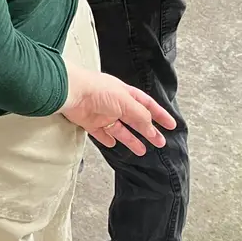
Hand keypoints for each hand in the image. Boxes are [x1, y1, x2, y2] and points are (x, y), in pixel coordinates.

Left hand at [60, 63, 176, 155]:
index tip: (171, 125)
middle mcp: (114, 103)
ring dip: (132, 140)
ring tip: (142, 150)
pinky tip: (114, 144)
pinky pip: (101, 133)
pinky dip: (107, 139)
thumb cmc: (96, 90)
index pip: (147, 104)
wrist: (70, 92)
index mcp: (125, 93)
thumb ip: (140, 115)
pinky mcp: (89, 122)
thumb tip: (150, 126)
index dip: (159, 114)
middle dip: (148, 131)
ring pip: (120, 129)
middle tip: (160, 142)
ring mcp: (102, 114)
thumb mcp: (126, 102)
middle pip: (135, 119)